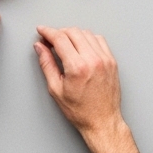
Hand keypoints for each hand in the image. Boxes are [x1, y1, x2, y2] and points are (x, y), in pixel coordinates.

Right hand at [34, 26, 143, 152]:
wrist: (102, 122)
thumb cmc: (81, 111)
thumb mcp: (56, 89)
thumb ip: (46, 64)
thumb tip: (40, 47)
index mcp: (77, 67)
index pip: (60, 38)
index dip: (47, 31)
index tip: (41, 30)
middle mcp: (93, 60)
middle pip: (72, 32)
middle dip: (58, 32)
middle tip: (50, 39)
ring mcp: (105, 59)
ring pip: (86, 33)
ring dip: (73, 34)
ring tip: (65, 44)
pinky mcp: (112, 60)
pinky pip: (99, 39)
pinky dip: (87, 38)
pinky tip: (81, 46)